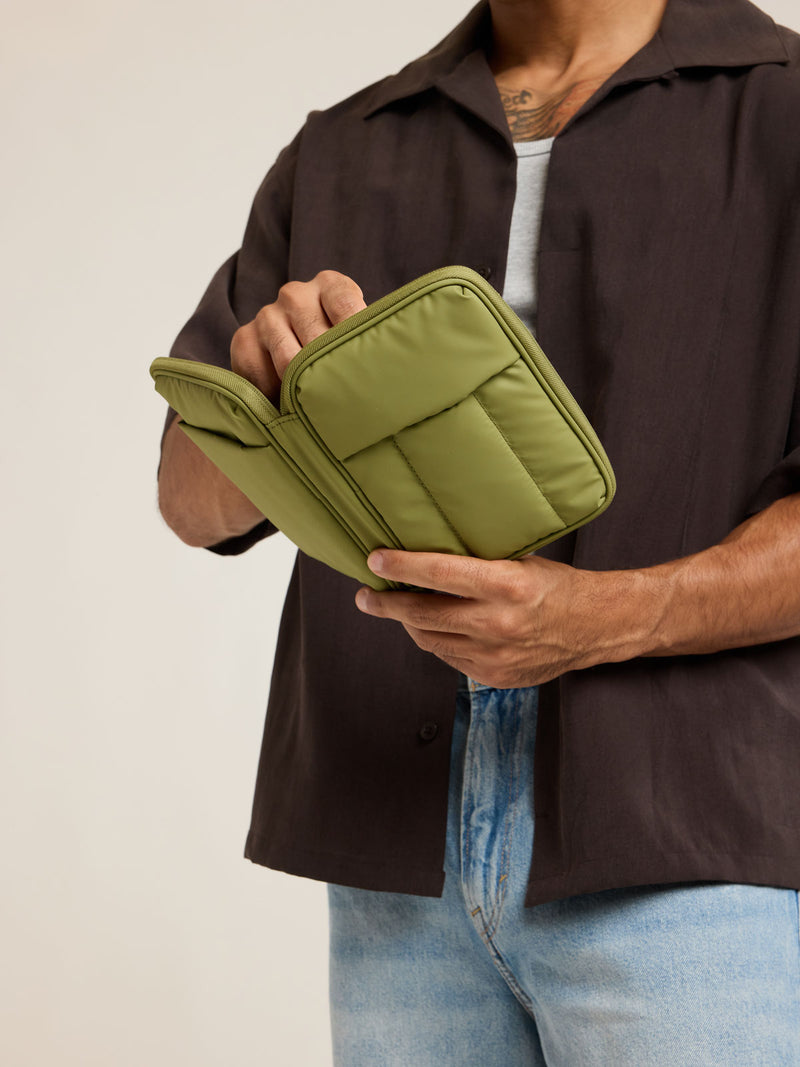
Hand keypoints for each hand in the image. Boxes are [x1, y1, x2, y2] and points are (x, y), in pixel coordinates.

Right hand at [230, 270, 366, 401]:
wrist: (293, 356)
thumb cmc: (338, 354)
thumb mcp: (358, 341)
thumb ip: (368, 342)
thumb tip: (392, 365)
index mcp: (331, 285)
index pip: (346, 306)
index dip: (356, 341)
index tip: (365, 368)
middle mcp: (295, 294)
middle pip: (317, 338)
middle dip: (331, 373)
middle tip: (344, 401)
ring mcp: (267, 315)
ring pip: (288, 360)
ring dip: (304, 388)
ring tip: (318, 406)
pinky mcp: (244, 338)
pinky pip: (261, 374)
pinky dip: (275, 395)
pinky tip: (287, 400)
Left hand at [354, 550, 651, 687]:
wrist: (595, 627)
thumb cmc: (556, 586)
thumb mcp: (520, 561)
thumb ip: (478, 561)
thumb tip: (428, 547)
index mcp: (506, 586)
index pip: (440, 575)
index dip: (402, 567)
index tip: (375, 560)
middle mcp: (498, 623)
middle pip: (423, 614)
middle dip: (387, 603)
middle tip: (366, 594)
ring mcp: (495, 655)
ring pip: (430, 639)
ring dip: (407, 623)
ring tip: (395, 607)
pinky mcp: (494, 676)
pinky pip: (449, 657)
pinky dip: (435, 640)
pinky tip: (430, 627)